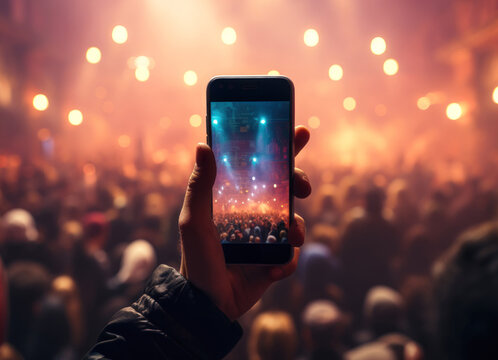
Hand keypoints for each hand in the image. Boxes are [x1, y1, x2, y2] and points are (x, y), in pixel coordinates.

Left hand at [178, 126, 310, 320]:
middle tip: (303, 187)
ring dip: (298, 227)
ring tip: (292, 237)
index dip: (281, 149)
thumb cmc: (195, 260)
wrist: (206, 306)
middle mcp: (253, 215)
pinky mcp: (274, 262)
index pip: (259, 167)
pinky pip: (292, 256)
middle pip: (285, 189)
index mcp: (234, 199)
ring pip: (295, 221)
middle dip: (299, 182)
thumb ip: (200, 185)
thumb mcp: (194, 220)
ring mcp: (266, 238)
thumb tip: (203, 145)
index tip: (299, 132)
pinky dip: (286, 262)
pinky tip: (271, 271)